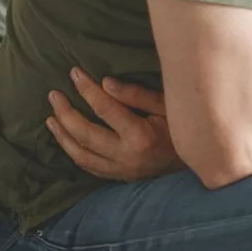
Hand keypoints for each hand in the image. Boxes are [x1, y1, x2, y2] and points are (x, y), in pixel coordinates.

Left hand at [46, 68, 183, 181]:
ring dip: (63, 136)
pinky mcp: (121, 177)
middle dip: (66, 113)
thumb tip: (105, 83)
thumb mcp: (169, 106)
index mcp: (140, 136)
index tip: (74, 73)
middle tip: (53, 95)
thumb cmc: (186, 127)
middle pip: (85, 134)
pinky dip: (74, 153)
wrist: (200, 162)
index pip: (105, 109)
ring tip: (51, 118)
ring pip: (81, 155)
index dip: (86, 89)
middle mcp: (127, 156)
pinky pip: (90, 167)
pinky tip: (66, 141)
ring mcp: (122, 170)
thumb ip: (137, 95)